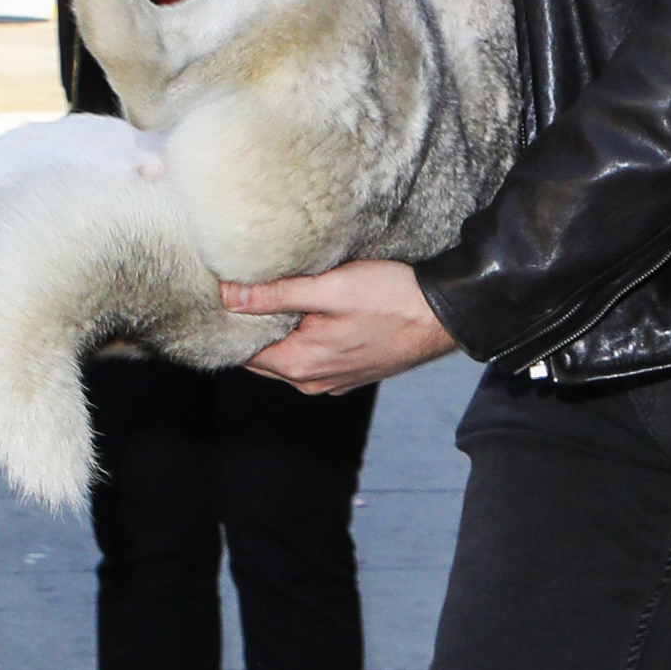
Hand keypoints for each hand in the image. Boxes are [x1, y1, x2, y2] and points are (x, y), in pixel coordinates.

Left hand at [221, 260, 456, 393]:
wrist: (443, 315)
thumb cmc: (390, 298)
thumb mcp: (330, 288)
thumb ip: (277, 293)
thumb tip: (228, 295)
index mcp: (300, 365)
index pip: (243, 349)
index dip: (232, 321)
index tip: (227, 291)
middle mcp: (312, 382)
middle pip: (265, 355)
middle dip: (254, 326)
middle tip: (248, 287)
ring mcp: (333, 381)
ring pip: (289, 356)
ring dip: (281, 330)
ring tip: (279, 294)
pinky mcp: (351, 372)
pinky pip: (313, 357)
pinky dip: (304, 337)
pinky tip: (313, 311)